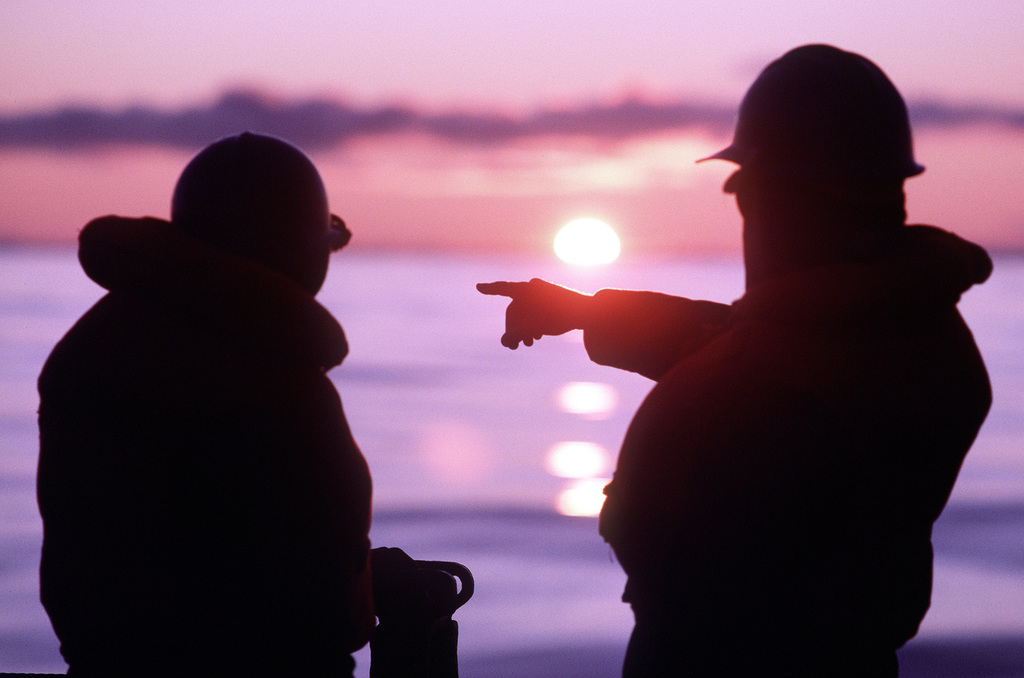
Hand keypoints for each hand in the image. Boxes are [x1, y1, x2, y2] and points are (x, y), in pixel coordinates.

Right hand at [476, 278, 590, 348]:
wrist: (588, 313)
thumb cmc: (558, 317)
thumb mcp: (530, 327)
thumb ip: (513, 334)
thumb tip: (505, 342)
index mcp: (527, 288)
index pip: (504, 289)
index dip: (491, 290)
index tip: (478, 287)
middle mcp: (534, 289)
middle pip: (516, 310)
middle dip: (513, 328)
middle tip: (513, 346)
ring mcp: (544, 296)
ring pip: (527, 314)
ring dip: (524, 329)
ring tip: (528, 343)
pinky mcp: (554, 303)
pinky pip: (537, 313)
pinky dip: (534, 324)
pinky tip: (538, 336)